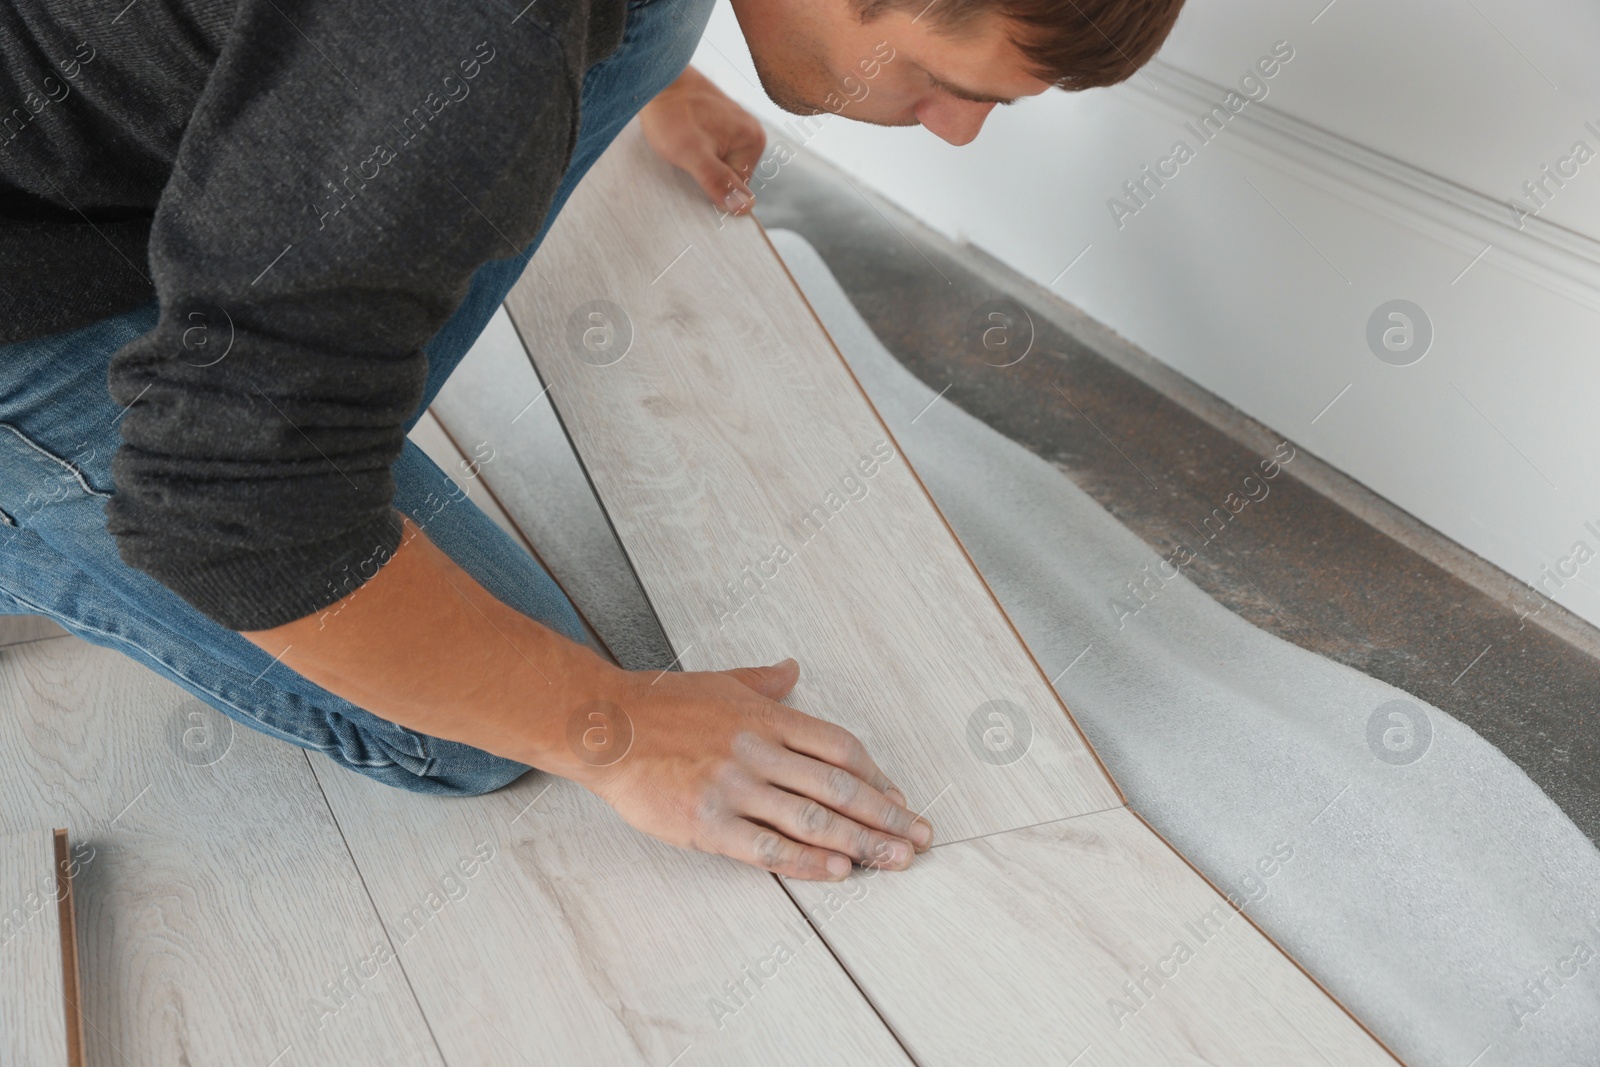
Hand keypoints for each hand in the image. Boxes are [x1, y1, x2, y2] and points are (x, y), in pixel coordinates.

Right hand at [570, 657, 933, 880]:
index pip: (839, 748)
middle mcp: (759, 750)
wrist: (606, 729)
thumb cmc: (662, 706)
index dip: (876, 776)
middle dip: (885, 816)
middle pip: (839, 787)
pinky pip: (770, 847)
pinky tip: (839, 870)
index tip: (897, 798)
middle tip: (918, 837)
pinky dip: (810, 861)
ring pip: (813, 820)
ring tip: (894, 860)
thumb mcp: (722, 682)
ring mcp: (735, 787)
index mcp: (767, 717)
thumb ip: (764, 682)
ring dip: (862, 843)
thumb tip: (793, 669)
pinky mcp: (709, 823)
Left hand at [639, 64, 765, 215]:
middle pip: (730, 176)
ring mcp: (735, 126)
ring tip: (682, 147)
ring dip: (699, 164)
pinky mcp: (719, 121)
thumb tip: (746, 208)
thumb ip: (718, 181)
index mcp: (753, 141)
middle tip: (685, 158)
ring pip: (719, 163)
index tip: (692, 174)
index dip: (713, 189)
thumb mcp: (692, 154)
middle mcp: (750, 132)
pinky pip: (712, 149)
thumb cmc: (671, 113)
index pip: (738, 189)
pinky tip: (682, 141)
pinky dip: (696, 151)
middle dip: (706, 175)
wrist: (655, 78)